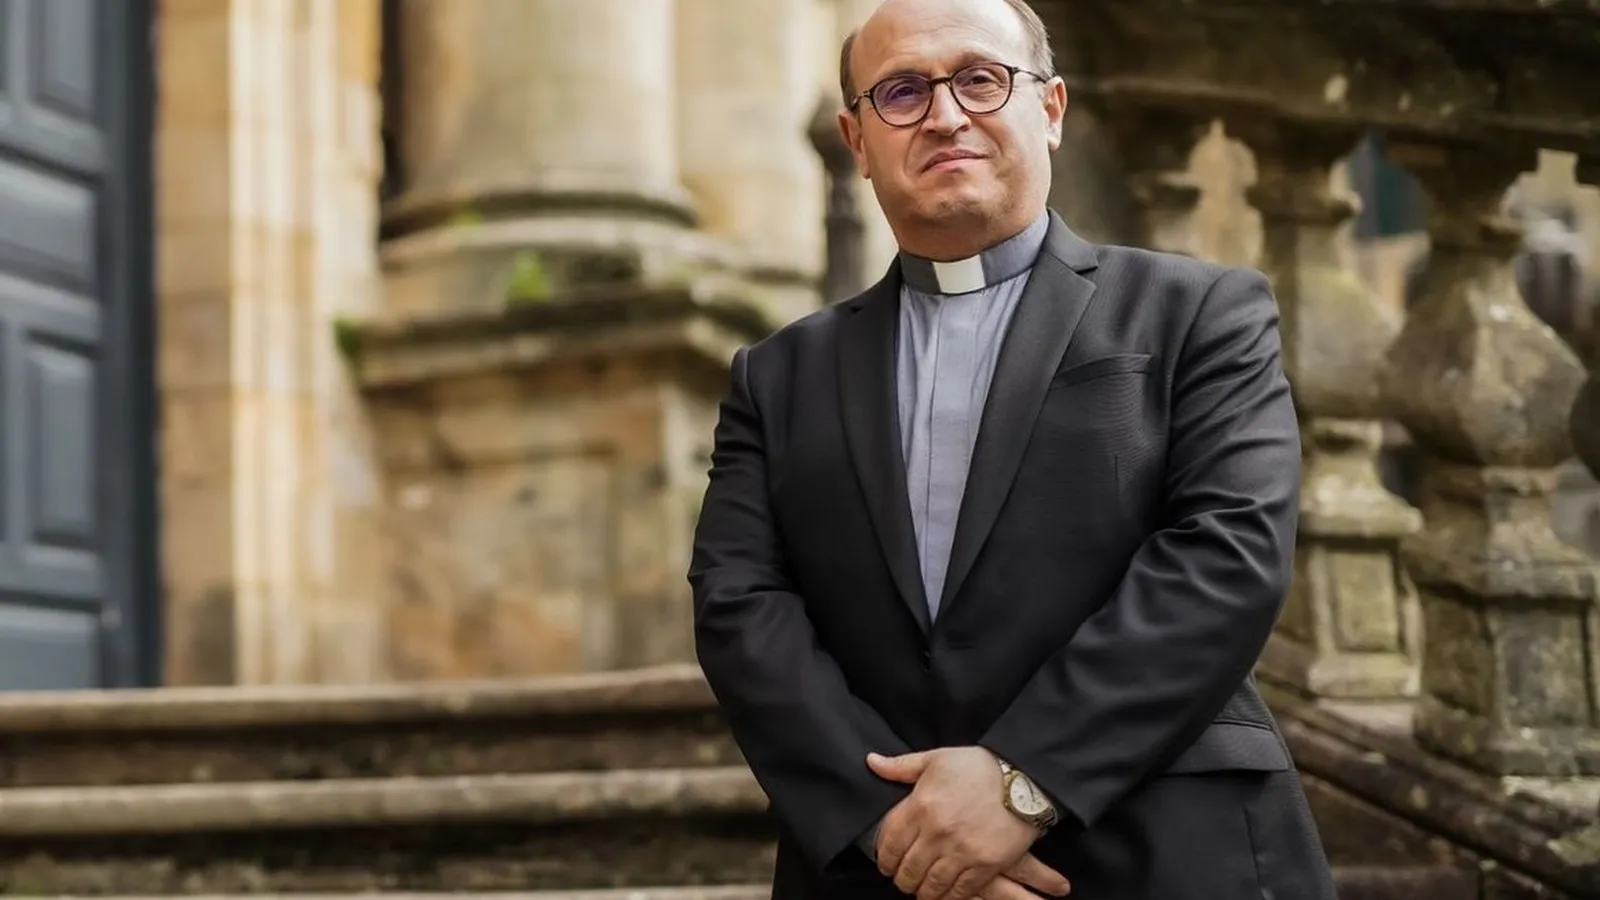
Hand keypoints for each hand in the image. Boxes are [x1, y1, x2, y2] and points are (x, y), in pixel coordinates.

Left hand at [868, 747, 1068, 899]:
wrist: (1024, 779)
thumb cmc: (978, 767)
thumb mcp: (937, 759)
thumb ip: (901, 766)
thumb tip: (871, 762)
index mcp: (921, 805)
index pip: (890, 844)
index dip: (885, 860)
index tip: (886, 865)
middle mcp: (937, 832)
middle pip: (909, 869)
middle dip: (902, 879)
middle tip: (904, 880)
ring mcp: (961, 850)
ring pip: (932, 885)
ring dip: (923, 892)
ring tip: (922, 890)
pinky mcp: (986, 865)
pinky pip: (960, 890)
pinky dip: (949, 896)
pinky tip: (945, 893)